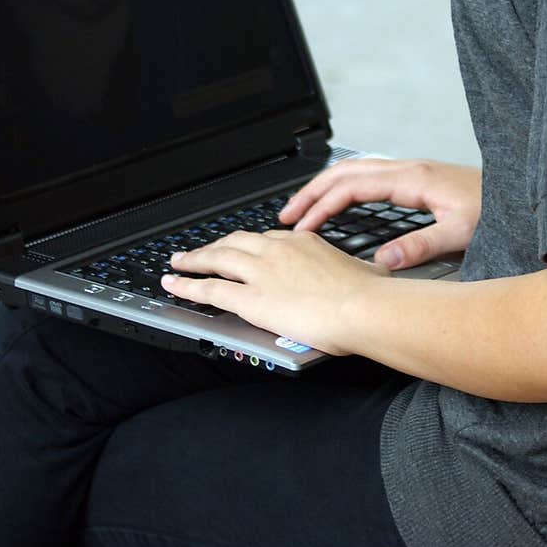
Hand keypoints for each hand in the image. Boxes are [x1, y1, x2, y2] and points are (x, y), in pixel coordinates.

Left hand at [160, 228, 389, 354]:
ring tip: (178, 262)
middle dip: (215, 246)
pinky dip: (187, 286)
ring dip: (193, 260)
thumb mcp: (365, 272)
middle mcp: (278, 250)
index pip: (267, 239)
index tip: (241, 249)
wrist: (363, 307)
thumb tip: (372, 273)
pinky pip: (209, 288)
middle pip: (236, 242)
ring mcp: (262, 272)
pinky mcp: (251, 298)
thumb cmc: (370, 294)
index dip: (248, 245)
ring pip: (217, 259)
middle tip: (200, 251)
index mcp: (304, 242)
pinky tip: (174, 285)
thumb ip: (358, 271)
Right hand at [278, 157, 481, 270]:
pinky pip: (369, 174)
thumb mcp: (461, 232)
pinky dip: (345, 186)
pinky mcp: (418, 177)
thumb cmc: (496, 209)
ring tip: (303, 209)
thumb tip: (382, 262)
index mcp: (412, 179)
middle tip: (285, 216)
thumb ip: (421, 247)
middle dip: (312, 191)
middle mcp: (409, 168)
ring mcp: (412, 170)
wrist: (521, 193)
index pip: (352, 186)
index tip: (301, 228)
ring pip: (355, 169)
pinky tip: (341, 203)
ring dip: (325, 186)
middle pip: (346, 170)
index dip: (322, 206)